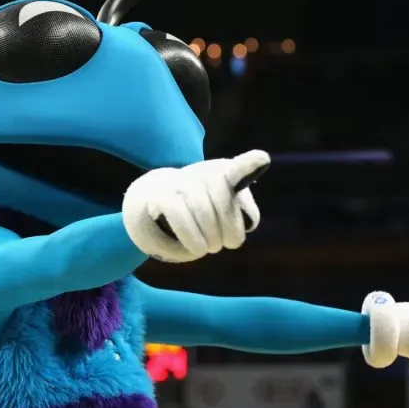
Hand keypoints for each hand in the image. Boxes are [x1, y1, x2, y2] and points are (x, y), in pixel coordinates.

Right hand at [121, 150, 269, 262]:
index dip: (248, 164)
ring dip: (210, 238)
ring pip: (203, 209)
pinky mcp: (158, 195)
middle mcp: (199, 172)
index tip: (262, 158)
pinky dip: (191, 237)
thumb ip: (236, 215)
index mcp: (220, 173)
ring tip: (207, 248)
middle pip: (224, 200)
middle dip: (228, 229)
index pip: (235, 170)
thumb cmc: (192, 215)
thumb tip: (237, 228)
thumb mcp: (217, 214)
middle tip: (221, 244)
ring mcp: (177, 181)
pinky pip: (180, 215)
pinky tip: (197, 248)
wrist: (146, 206)